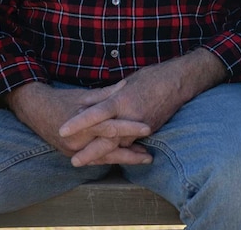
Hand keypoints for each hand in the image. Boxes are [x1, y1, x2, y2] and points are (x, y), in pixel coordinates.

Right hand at [5, 82, 151, 164]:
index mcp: (83, 122)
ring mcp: (73, 150)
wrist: (35, 110)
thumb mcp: (84, 95)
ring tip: (143, 159)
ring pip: (103, 158)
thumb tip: (126, 85)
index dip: (129, 128)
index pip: (110, 127)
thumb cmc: (62, 99)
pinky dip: (110, 160)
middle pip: (109, 148)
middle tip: (149, 156)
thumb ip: (107, 93)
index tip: (147, 128)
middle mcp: (78, 140)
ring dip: (123, 159)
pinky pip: (94, 160)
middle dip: (130, 153)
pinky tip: (126, 159)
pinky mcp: (72, 154)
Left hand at [59, 48, 226, 166]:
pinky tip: (108, 158)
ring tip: (87, 162)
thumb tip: (85, 104)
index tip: (62, 130)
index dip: (79, 122)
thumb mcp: (125, 83)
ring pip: (118, 145)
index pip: (96, 114)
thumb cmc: (150, 78)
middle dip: (89, 151)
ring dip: (102, 154)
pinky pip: (131, 144)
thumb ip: (106, 96)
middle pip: (106, 138)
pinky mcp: (148, 131)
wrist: (178, 83)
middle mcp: (130, 116)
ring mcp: (140, 126)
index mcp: (121, 100)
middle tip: (73, 160)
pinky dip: (119, 152)